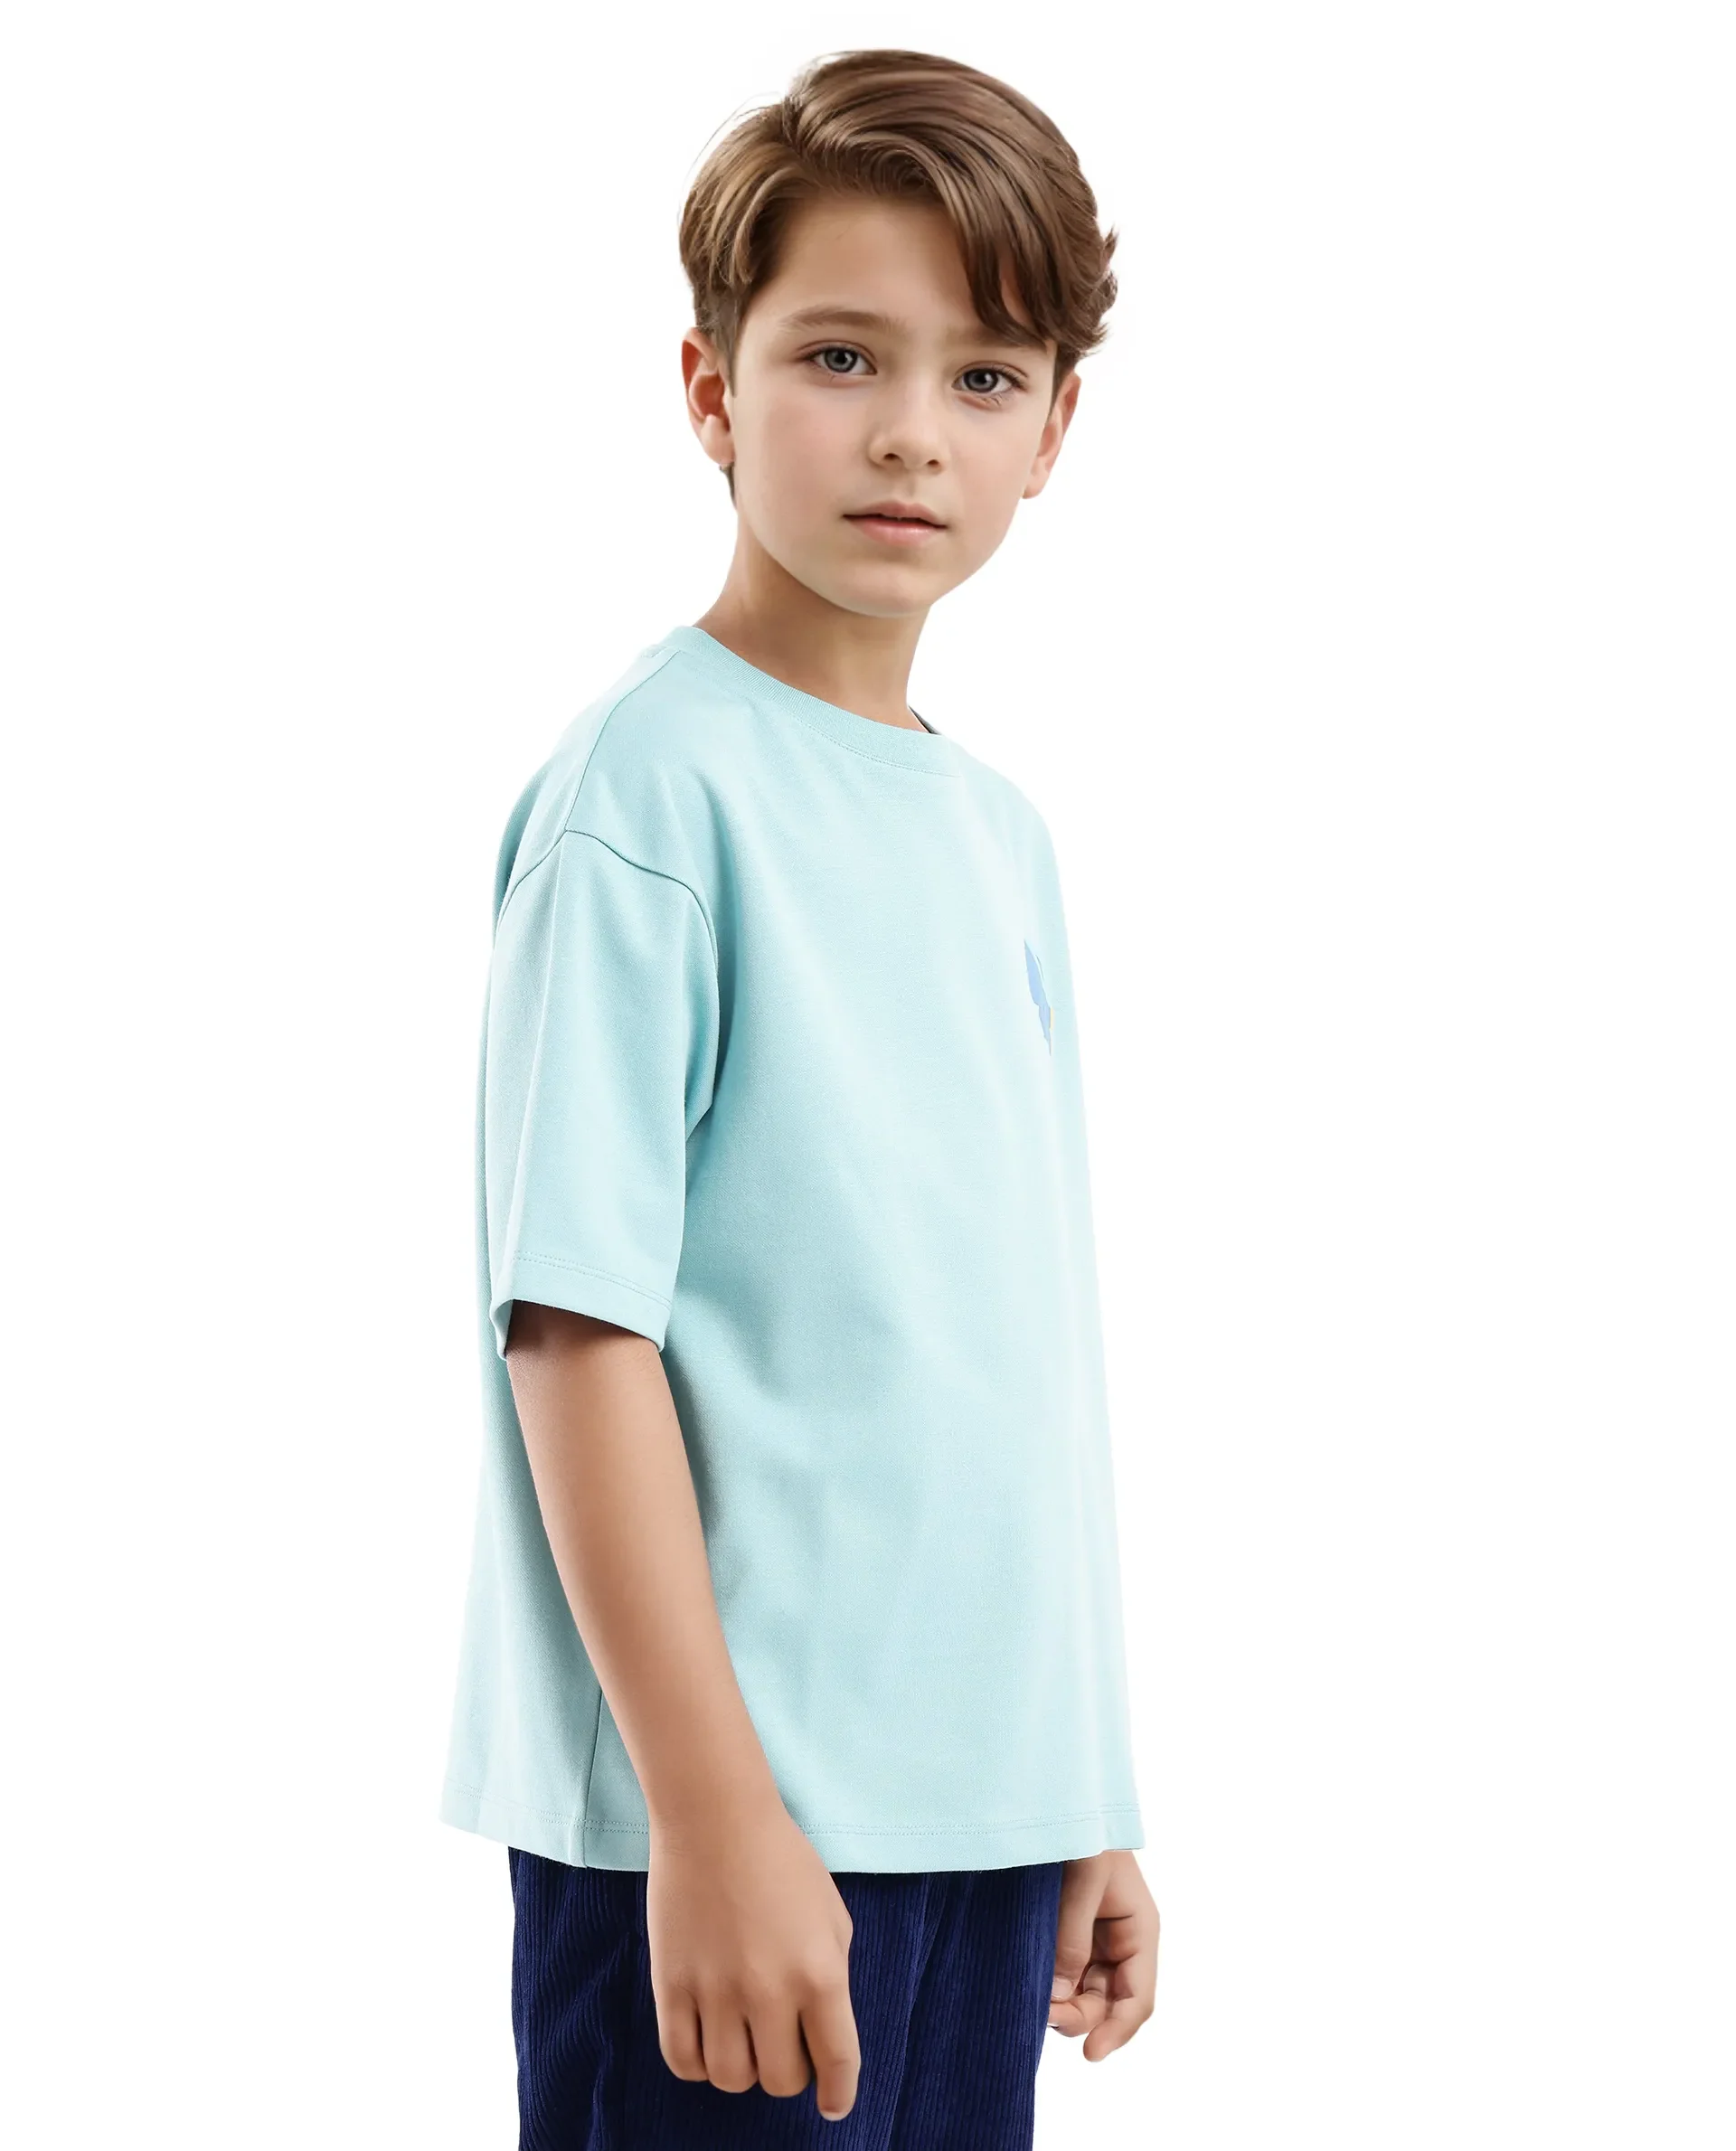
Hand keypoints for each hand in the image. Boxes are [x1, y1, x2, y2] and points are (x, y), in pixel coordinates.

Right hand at [647, 1801, 860, 2121]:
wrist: (715, 1818)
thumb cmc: (781, 1860)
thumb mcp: (831, 1914)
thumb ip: (832, 1976)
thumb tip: (821, 2033)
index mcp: (820, 1972)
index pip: (837, 2062)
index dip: (838, 2093)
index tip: (833, 2105)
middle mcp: (770, 1991)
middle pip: (780, 2080)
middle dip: (788, 2072)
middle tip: (783, 2046)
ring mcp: (717, 1991)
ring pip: (731, 2079)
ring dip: (743, 2069)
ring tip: (744, 2038)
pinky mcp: (672, 1986)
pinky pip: (683, 2061)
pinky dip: (699, 2065)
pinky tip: (708, 2041)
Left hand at [1046, 1849, 1158, 2059]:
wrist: (1061, 1799)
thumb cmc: (1086, 1831)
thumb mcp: (1084, 1880)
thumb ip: (1072, 1936)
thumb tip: (1056, 1994)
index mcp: (1139, 1931)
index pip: (1138, 1999)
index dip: (1117, 2031)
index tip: (1089, 2053)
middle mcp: (1120, 1944)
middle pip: (1106, 2005)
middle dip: (1079, 2018)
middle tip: (1041, 2013)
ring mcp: (1092, 1942)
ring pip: (1082, 1995)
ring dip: (1061, 2005)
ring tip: (1031, 2000)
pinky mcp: (1066, 1935)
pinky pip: (1063, 1974)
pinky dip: (1048, 1986)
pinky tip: (1030, 1987)